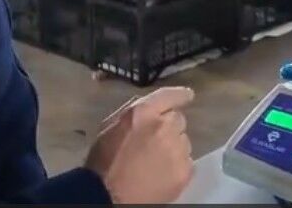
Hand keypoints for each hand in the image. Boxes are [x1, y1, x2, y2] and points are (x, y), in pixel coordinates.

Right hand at [90, 87, 195, 203]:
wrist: (108, 197)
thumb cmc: (104, 162)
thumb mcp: (110, 128)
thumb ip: (133, 114)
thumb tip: (151, 108)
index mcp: (143, 112)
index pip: (169, 95)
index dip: (180, 96)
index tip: (187, 96)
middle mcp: (164, 126)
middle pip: (178, 119)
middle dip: (169, 128)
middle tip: (155, 142)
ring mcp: (177, 149)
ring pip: (183, 141)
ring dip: (174, 147)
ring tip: (157, 161)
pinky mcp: (185, 170)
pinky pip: (187, 161)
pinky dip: (178, 165)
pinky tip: (163, 174)